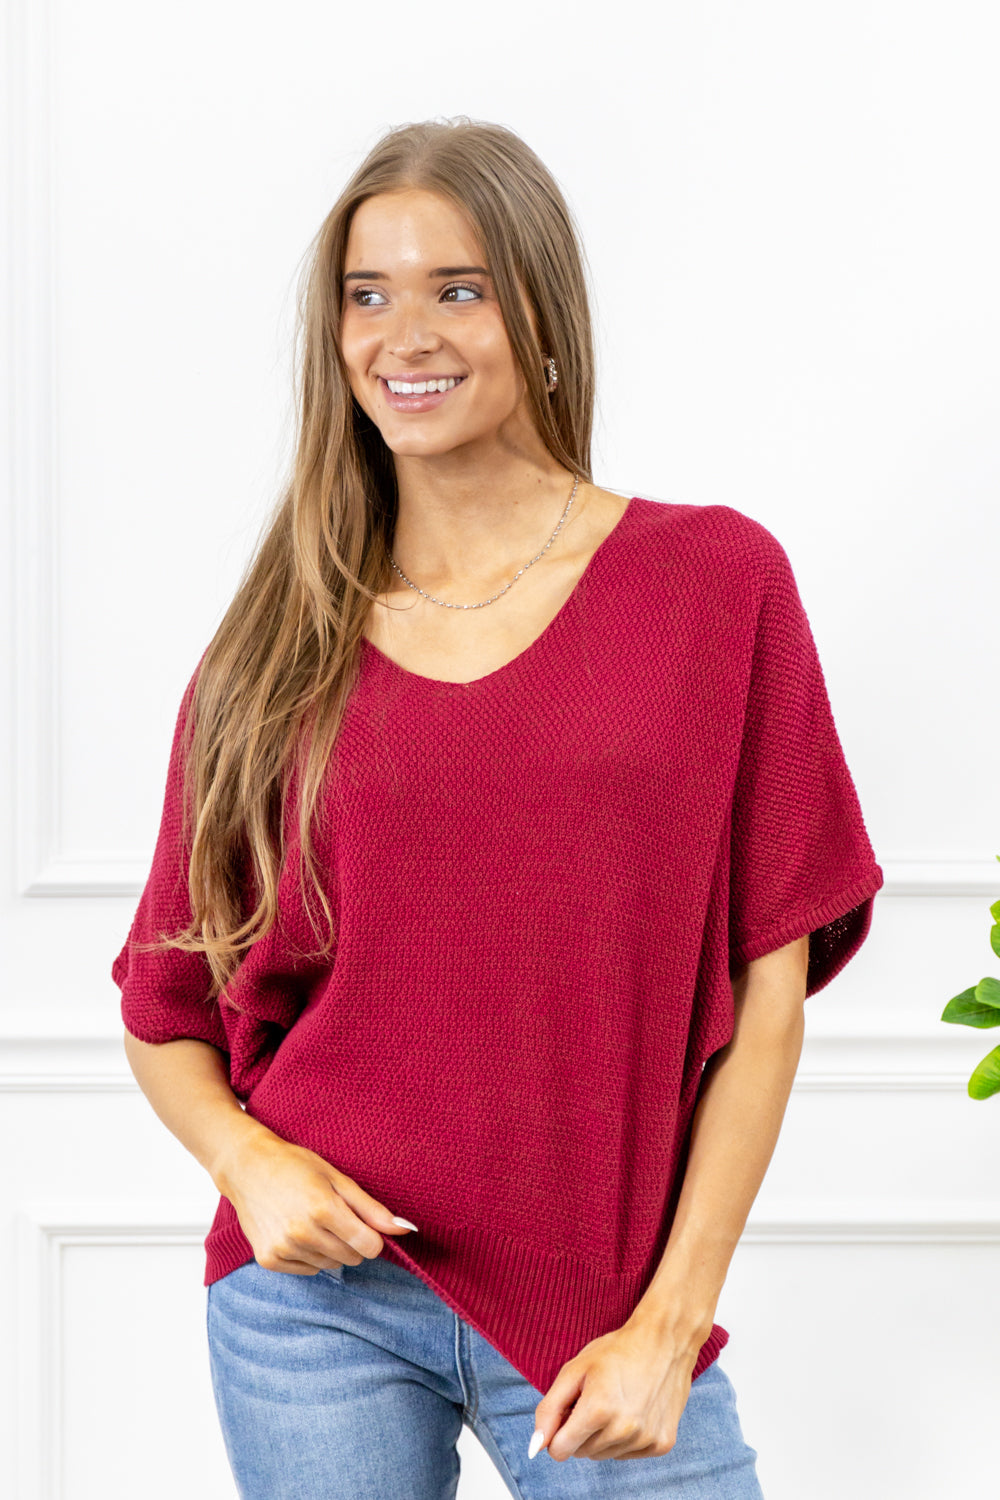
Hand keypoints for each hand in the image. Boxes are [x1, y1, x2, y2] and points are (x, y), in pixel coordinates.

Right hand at [218, 1125, 418, 1274]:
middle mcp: (302, 1233)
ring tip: (311, 1220)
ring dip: (330, 1248)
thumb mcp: (337, 1178)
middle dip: (352, 1241)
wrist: (247, 1168)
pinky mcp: (269, 1260)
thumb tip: (405, 1229)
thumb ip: (372, 1208)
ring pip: (331, 1265)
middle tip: (334, 1216)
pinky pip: (308, 1269)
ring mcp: (283, 1248)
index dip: (373, 1236)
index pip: (370, 1247)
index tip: (363, 1223)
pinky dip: (309, 1255)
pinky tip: (296, 1231)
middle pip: (352, 1258)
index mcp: (324, 1209)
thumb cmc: (296, 1166)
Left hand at [528, 1318, 703, 1461]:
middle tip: (595, 1397)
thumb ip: (549, 1409)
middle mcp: (624, 1430)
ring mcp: (645, 1439)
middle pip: (581, 1453)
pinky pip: (627, 1454)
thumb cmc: (617, 1351)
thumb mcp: (574, 1369)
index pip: (559, 1451)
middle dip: (581, 1430)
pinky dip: (625, 1438)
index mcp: (598, 1410)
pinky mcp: (662, 1444)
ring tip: (616, 1401)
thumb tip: (536, 1447)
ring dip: (603, 1434)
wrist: (664, 1341)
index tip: (570, 1409)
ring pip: (604, 1455)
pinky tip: (634, 1409)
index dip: (558, 1430)